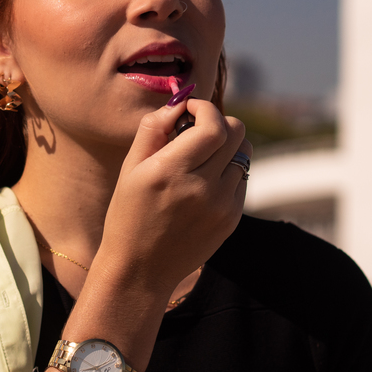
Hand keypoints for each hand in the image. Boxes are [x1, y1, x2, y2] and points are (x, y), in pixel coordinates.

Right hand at [99, 95, 249, 291]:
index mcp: (170, 172)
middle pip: (236, 133)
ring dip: (225, 145)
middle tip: (198, 129)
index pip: (213, 125)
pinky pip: (241, 178)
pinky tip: (204, 181)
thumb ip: (153, 128)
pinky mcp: (231, 219)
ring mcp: (221, 206)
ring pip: (243, 154)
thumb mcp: (130, 168)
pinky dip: (227, 170)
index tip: (191, 110)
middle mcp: (201, 189)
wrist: (141, 269)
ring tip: (202, 156)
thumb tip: (180, 102)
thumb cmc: (128, 214)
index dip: (205, 109)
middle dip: (218, 121)